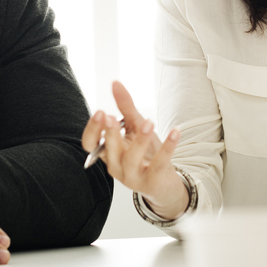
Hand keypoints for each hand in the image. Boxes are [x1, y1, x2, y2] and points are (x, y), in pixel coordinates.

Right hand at [81, 81, 187, 219]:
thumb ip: (124, 107)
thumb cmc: (146, 154)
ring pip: (131, 159)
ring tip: (148, 122)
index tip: (100, 112)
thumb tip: (115, 83)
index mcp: (107, 153)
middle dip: (110, 134)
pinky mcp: (152, 182)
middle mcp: (116, 167)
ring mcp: (133, 177)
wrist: (164, 183)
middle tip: (111, 116)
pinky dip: (168, 147)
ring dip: (140, 140)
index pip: (90, 144)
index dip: (92, 130)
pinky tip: (175, 132)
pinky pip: (159, 164)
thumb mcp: (135, 127)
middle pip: (108, 151)